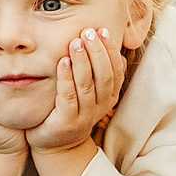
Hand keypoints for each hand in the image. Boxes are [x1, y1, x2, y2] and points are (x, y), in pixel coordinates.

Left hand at [27, 26, 125, 155]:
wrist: (55, 145)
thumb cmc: (70, 111)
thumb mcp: (90, 93)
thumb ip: (102, 75)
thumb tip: (120, 56)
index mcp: (108, 97)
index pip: (115, 71)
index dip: (110, 49)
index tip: (102, 30)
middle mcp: (100, 107)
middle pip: (104, 76)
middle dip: (97, 51)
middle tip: (88, 32)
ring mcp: (84, 116)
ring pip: (88, 85)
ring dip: (83, 61)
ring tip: (76, 42)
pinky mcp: (67, 122)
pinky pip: (69, 97)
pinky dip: (67, 78)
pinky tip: (63, 62)